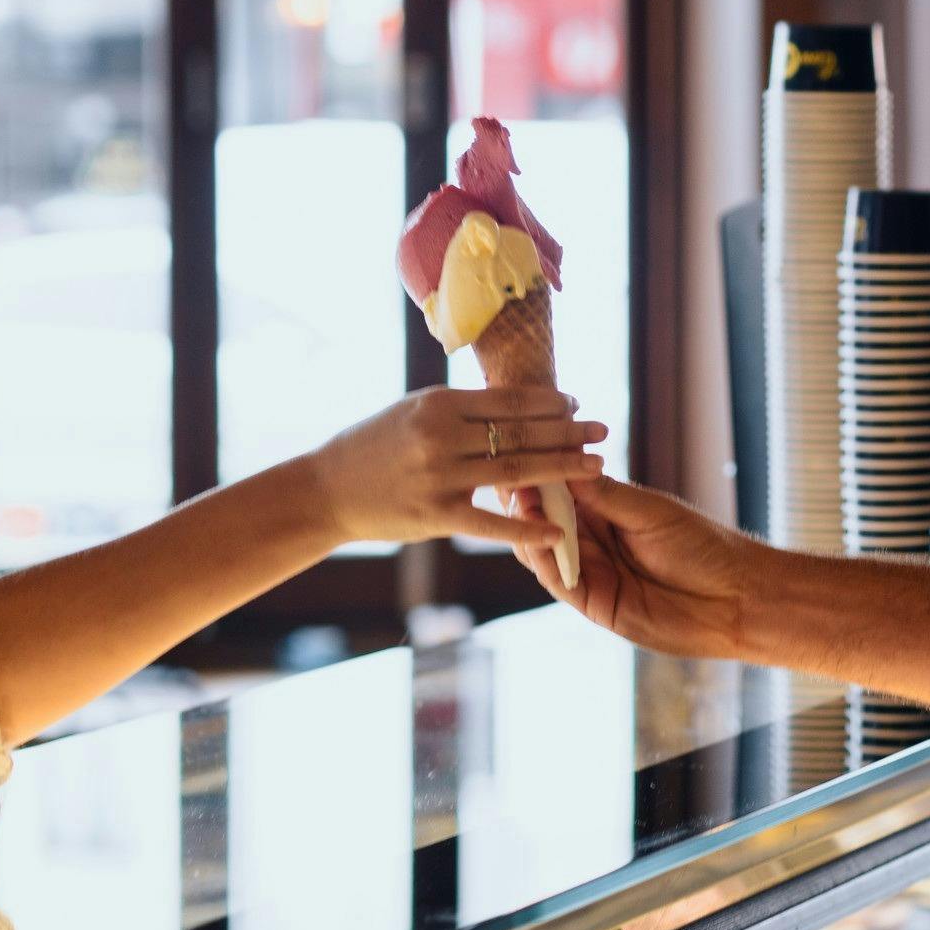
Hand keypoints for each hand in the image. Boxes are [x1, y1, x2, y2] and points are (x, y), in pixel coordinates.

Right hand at [303, 387, 605, 550]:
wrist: (326, 490)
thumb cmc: (375, 446)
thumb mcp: (414, 412)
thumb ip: (461, 411)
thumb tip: (516, 402)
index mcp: (438, 404)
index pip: (508, 400)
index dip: (548, 402)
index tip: (577, 403)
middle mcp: (440, 436)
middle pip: (520, 433)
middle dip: (567, 431)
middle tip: (602, 430)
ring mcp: (438, 477)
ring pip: (515, 471)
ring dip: (561, 467)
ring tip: (596, 465)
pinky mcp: (435, 516)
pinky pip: (490, 524)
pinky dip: (526, 528)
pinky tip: (559, 529)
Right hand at [517, 475, 763, 660]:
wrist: (736, 596)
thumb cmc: (703, 546)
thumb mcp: (650, 513)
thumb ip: (605, 494)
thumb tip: (566, 461)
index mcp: (608, 513)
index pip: (562, 492)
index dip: (541, 477)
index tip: (523, 455)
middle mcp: (594, 543)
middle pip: (545, 521)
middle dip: (527, 502)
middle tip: (513, 483)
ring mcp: (593, 575)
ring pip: (545, 551)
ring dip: (531, 531)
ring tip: (523, 509)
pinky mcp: (596, 605)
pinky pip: (561, 582)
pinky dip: (546, 562)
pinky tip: (540, 542)